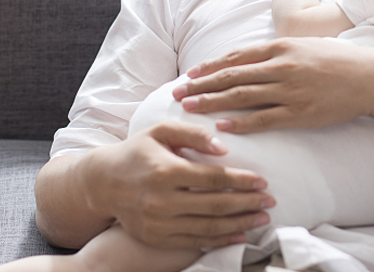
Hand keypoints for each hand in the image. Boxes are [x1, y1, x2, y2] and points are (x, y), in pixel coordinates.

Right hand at [92, 120, 274, 247]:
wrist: (103, 182)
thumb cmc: (137, 151)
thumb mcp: (161, 131)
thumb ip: (193, 133)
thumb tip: (224, 147)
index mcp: (165, 170)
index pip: (212, 178)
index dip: (240, 181)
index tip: (262, 181)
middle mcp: (161, 200)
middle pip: (215, 206)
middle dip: (247, 204)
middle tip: (270, 201)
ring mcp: (158, 223)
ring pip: (208, 228)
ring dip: (239, 225)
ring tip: (261, 219)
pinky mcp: (156, 238)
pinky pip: (194, 242)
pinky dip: (220, 240)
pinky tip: (239, 235)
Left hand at [172, 38, 373, 132]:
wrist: (372, 77)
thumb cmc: (338, 60)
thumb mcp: (305, 46)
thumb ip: (278, 51)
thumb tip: (251, 59)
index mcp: (281, 47)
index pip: (236, 57)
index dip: (209, 67)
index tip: (189, 75)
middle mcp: (281, 66)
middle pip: (231, 76)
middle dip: (200, 86)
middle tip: (177, 94)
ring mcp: (290, 90)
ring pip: (241, 97)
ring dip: (211, 102)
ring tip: (189, 109)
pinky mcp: (300, 112)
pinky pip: (264, 119)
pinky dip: (240, 122)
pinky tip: (221, 126)